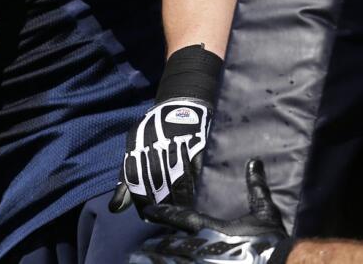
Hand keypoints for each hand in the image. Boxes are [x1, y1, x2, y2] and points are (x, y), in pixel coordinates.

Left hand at [110, 97, 211, 214]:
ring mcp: (176, 142)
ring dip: (180, 199)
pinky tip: (194, 198)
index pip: (133, 177)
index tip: (147, 214)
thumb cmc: (153, 135)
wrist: (180, 105)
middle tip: (166, 217)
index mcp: (136, 144)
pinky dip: (195, 186)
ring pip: (177, 177)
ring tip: (181, 212)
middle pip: (156, 179)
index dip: (140, 199)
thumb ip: (126, 180)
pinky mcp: (196, 143)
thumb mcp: (134, 151)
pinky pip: (195, 170)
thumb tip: (114, 208)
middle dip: (161, 202)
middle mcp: (154, 142)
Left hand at [129, 159, 287, 263]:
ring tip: (158, 254)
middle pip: (173, 243)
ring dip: (171, 254)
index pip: (180, 217)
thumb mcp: (265, 212)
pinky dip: (181, 261)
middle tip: (151, 240)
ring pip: (179, 256)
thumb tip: (254, 162)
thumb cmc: (270, 240)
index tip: (147, 211)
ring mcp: (205, 260)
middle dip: (164, 241)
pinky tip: (175, 262)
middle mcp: (203, 245)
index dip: (163, 213)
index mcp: (211, 228)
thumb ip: (256, 188)